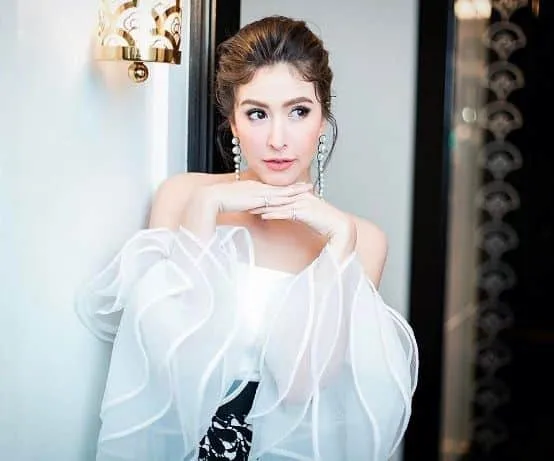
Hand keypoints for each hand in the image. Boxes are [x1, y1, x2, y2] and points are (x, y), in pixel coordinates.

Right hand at [199, 180, 313, 213]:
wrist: (213, 197)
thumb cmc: (221, 201)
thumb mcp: (237, 201)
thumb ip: (245, 204)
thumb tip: (250, 209)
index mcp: (254, 187)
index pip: (273, 187)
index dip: (286, 187)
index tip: (296, 187)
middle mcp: (259, 187)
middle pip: (281, 187)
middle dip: (296, 187)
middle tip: (309, 186)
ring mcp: (259, 191)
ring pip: (282, 191)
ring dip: (296, 191)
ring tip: (308, 190)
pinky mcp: (257, 197)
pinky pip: (276, 198)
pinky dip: (287, 198)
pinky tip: (296, 199)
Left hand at [249, 189, 356, 260]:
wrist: (338, 226)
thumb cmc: (325, 222)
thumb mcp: (309, 214)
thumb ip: (299, 211)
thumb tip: (290, 213)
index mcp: (301, 195)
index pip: (280, 195)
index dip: (266, 196)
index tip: (254, 198)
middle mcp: (300, 197)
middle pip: (277, 197)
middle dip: (261, 199)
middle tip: (247, 201)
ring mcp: (302, 203)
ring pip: (279, 204)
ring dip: (264, 206)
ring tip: (250, 208)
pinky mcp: (303, 212)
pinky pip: (285, 213)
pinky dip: (274, 214)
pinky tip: (263, 216)